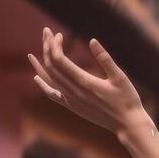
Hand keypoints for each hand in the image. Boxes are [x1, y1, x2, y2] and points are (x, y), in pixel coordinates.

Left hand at [28, 28, 148, 134]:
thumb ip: (105, 59)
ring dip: (40, 65)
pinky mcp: (73, 106)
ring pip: (49, 80)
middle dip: (47, 48)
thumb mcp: (120, 77)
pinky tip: (36, 78)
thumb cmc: (127, 100)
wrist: (127, 124)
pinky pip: (52, 94)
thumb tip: (92, 40)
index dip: (55, 45)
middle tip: (46, 33)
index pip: (60, 60)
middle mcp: (74, 92)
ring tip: (31, 55)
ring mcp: (72, 101)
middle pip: (52, 67)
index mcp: (85, 83)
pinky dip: (43, 85)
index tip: (58, 34)